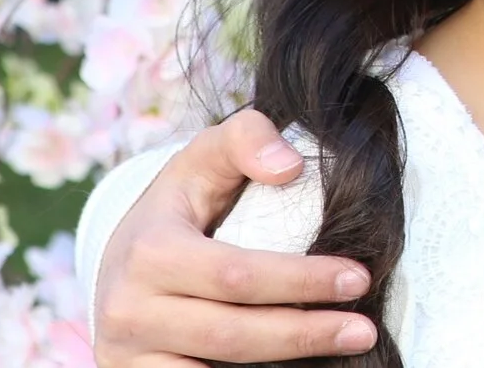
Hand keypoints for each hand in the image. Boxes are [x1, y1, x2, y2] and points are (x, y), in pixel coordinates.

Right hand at [94, 107, 378, 365]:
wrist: (119, 259)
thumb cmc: (180, 204)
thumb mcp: (205, 156)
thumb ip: (247, 138)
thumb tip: (289, 167)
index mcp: (150, 252)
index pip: (236, 275)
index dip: (300, 281)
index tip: (358, 277)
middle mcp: (129, 310)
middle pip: (231, 335)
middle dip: (304, 334)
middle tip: (364, 329)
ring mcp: (127, 354)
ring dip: (283, 367)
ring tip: (342, 349)